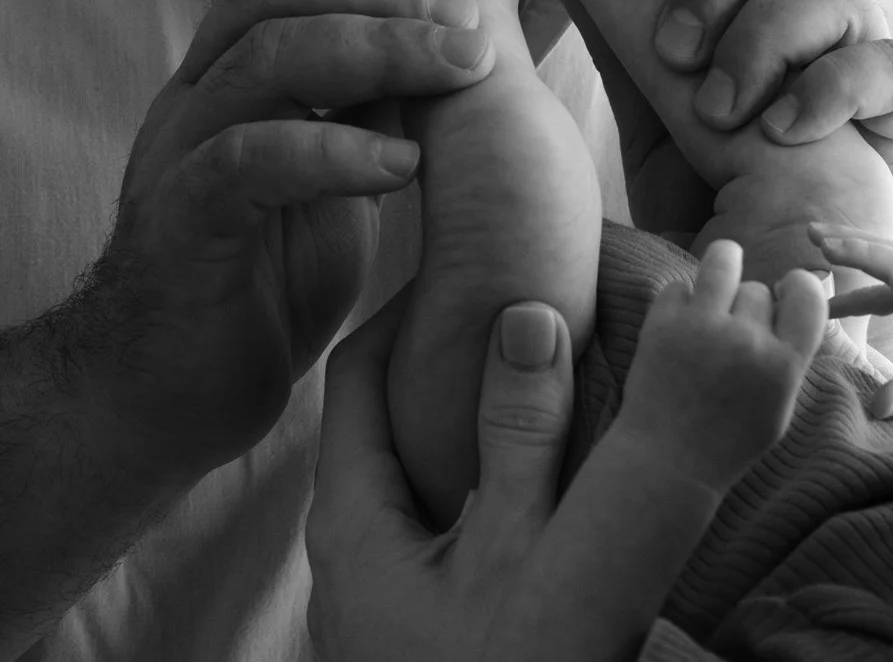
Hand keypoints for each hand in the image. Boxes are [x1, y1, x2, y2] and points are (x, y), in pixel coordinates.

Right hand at [85, 0, 498, 473]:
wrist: (166, 399)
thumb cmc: (260, 287)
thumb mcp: (334, 182)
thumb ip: (369, 113)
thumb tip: (451, 49)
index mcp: (229, 79)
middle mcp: (195, 100)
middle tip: (474, 24)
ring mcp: (178, 156)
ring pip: (264, 60)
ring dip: (376, 51)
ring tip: (462, 69)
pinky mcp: (178, 224)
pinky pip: (248, 161)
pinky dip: (330, 151)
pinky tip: (401, 163)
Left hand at [308, 293, 583, 661]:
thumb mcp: (521, 557)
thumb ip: (525, 438)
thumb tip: (529, 314)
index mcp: (348, 523)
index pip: (356, 367)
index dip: (414, 304)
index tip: (479, 268)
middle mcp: (346, 561)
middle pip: (386, 425)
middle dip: (453, 368)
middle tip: (525, 322)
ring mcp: (378, 604)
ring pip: (416, 486)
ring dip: (474, 438)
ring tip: (546, 399)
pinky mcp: (413, 638)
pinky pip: (439, 537)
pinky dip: (483, 496)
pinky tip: (542, 504)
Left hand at [613, 239, 826, 489]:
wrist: (667, 462)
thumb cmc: (729, 440)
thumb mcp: (779, 406)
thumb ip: (789, 355)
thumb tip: (793, 300)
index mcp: (783, 365)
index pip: (808, 294)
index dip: (798, 285)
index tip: (784, 293)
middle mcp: (747, 340)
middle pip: (759, 288)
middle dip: (749, 303)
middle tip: (735, 329)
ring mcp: (702, 327)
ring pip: (723, 259)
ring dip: (723, 267)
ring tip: (716, 284)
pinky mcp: (662, 323)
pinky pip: (680, 284)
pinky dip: (681, 299)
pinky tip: (680, 324)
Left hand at [648, 0, 892, 245]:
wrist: (769, 297)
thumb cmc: (710, 203)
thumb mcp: (652, 114)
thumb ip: (628, 37)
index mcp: (758, 3)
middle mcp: (817, 20)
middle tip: (674, 52)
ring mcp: (863, 61)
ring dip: (763, 39)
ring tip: (718, 114)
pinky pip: (888, 65)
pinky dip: (827, 89)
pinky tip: (779, 131)